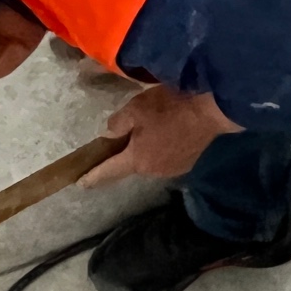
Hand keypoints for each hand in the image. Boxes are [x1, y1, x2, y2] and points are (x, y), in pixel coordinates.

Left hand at [80, 85, 239, 186]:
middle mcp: (153, 171)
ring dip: (143, 151)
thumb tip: (110, 134)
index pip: (109, 172)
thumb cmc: (169, 107)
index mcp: (137, 160)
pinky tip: (164, 135)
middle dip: (122, 156)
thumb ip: (118, 124)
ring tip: (145, 133)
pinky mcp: (187, 163)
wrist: (210, 111)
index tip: (80, 183)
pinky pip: (164, 158)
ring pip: (149, 162)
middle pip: (131, 165)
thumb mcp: (136, 108)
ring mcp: (172, 169)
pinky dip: (159, 149)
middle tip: (116, 142)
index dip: (93, 177)